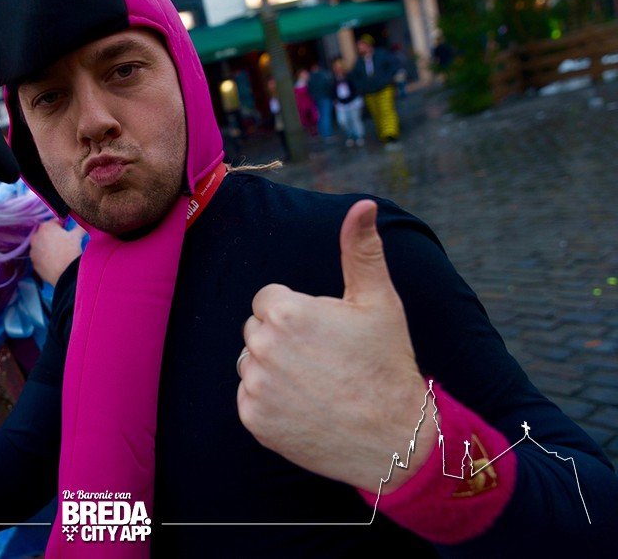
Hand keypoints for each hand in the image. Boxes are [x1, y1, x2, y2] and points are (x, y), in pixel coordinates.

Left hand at [29, 220, 84, 286]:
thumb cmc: (71, 251)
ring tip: (59, 253)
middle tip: (64, 242)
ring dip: (48, 247)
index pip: (54, 222)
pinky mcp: (33, 263)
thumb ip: (79, 226)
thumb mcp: (77, 236)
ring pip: (41, 245)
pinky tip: (54, 262)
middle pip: (46, 233)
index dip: (62, 226)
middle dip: (53, 236)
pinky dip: (45, 258)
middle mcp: (36, 237)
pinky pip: (40, 257)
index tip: (68, 231)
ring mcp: (33, 251)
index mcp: (46, 227)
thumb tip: (83, 222)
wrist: (66, 274)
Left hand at [237, 200, 432, 492]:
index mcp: (285, 312)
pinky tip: (305, 407)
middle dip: (284, 338)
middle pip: (257, 329)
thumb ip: (361, 250)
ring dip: (275, 369)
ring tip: (316, 383)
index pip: (268, 299)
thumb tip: (363, 205)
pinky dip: (271, 402)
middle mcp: (262, 347)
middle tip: (325, 359)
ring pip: (252, 363)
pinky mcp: (253, 419)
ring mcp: (255, 386)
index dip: (299, 312)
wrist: (393, 439)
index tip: (326, 333)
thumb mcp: (378, 301)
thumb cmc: (386, 364)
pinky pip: (250, 398)